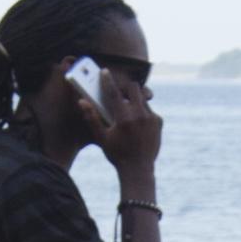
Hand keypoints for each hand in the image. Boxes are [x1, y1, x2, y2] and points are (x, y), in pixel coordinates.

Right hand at [93, 65, 164, 180]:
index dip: (108, 80)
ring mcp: (151, 118)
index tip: (105, 72)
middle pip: (134, 88)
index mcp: (123, 118)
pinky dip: (142, 113)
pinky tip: (137, 124)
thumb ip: (92, 118)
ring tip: (127, 112)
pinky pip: (150, 110)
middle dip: (126, 87)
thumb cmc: (117, 154)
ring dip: (134, 101)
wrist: (138, 170)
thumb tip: (82, 102)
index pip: (114, 93)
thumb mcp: (102, 138)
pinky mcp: (159, 122)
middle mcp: (139, 115)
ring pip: (142, 99)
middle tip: (119, 92)